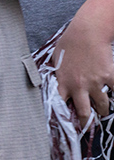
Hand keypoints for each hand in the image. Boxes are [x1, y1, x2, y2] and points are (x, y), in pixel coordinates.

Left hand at [55, 4, 113, 122]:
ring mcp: (96, 83)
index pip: (60, 105)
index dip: (62, 115)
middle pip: (84, 112)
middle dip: (87, 122)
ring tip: (103, 111)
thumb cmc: (69, 43)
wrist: (86, 33)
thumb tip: (51, 81)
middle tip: (88, 126)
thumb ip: (57, 74)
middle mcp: (79, 86)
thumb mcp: (56, 60)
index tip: (65, 122)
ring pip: (102, 106)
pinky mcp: (109, 76)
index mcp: (63, 83)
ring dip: (103, 110)